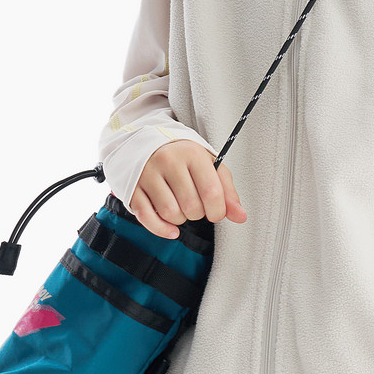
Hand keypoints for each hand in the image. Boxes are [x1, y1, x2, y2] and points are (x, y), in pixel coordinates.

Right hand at [130, 139, 246, 237]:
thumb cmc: (184, 158)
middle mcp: (168, 161)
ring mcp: (148, 174)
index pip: (211, 192)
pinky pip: (147, 218)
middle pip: (191, 205)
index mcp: (192, 154)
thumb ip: (227, 191)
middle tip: (197, 206)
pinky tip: (171, 229)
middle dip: (198, 214)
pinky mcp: (133, 188)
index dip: (218, 210)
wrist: (150, 143)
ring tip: (182, 208)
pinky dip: (161, 229)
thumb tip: (241, 216)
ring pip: (170, 213)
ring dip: (180, 220)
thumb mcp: (210, 167)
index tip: (217, 212)